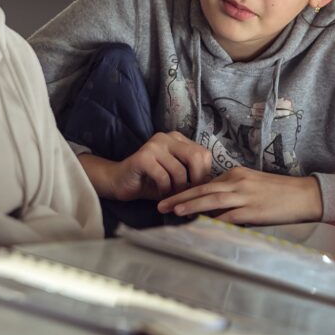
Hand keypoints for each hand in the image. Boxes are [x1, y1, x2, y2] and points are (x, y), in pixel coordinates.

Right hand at [82, 132, 211, 201]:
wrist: (119, 182)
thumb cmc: (152, 183)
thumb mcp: (177, 178)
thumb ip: (193, 177)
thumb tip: (215, 189)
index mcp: (178, 139)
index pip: (204, 154)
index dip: (204, 175)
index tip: (196, 190)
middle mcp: (167, 137)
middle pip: (196, 157)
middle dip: (196, 181)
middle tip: (189, 196)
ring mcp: (154, 145)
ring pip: (179, 170)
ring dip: (177, 189)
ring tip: (171, 196)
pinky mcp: (142, 157)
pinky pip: (163, 176)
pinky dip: (164, 190)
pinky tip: (160, 194)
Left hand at [157, 167, 323, 224]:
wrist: (305, 195)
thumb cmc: (279, 192)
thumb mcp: (252, 185)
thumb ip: (232, 193)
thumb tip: (212, 208)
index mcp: (236, 174)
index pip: (205, 183)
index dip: (186, 191)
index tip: (170, 197)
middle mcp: (237, 182)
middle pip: (202, 189)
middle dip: (180, 197)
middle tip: (161, 203)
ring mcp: (245, 196)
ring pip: (212, 200)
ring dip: (191, 206)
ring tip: (174, 210)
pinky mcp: (254, 210)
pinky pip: (229, 216)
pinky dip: (214, 221)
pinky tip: (201, 225)